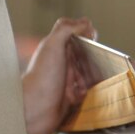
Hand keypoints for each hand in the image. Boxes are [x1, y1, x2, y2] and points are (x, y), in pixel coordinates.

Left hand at [21, 17, 96, 133]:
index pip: (75, 36)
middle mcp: (62, 65)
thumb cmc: (41, 78)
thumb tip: (86, 22)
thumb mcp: (52, 45)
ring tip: (96, 78)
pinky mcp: (70, 98)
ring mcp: (66, 82)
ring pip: (88, 74)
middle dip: (95, 57)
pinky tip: (89, 93)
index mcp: (57, 50)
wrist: (33, 111)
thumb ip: (67, 29)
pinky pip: (87, 93)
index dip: (87, 36)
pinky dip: (91, 92)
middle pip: (85, 55)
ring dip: (94, 76)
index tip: (94, 39)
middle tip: (101, 60)